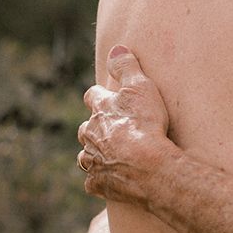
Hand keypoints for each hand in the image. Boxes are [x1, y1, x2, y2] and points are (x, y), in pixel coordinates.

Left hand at [78, 46, 173, 205]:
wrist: (147, 166)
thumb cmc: (146, 124)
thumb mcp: (141, 87)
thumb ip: (126, 66)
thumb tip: (116, 48)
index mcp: (100, 110)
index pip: (92, 97)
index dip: (99, 96)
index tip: (105, 96)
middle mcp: (90, 134)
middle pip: (86, 128)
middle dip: (95, 127)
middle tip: (111, 129)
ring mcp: (93, 161)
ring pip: (86, 155)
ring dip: (94, 153)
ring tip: (108, 154)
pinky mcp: (99, 183)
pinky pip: (94, 182)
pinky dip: (100, 179)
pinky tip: (109, 179)